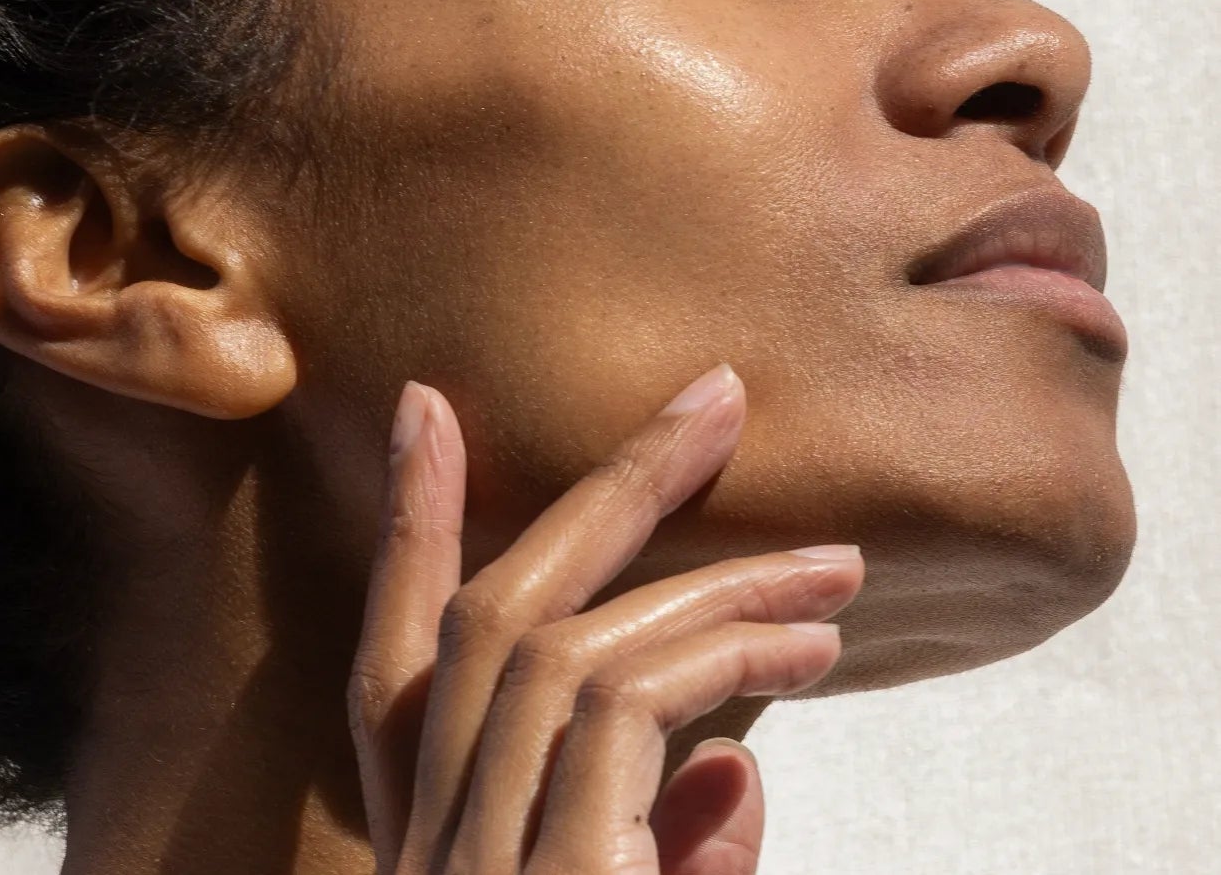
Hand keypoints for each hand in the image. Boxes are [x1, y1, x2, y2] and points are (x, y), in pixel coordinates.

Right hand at [347, 362, 863, 874]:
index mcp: (435, 856)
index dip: (408, 531)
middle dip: (603, 492)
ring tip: (835, 569)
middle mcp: (428, 857)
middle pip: (488, 622)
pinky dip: (717, 652)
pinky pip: (621, 703)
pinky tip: (805, 648)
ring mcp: (470, 869)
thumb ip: (671, 852)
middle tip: (712, 399)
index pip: (391, 679)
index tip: (425, 406)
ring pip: (564, 648)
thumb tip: (736, 766)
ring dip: (710, 584)